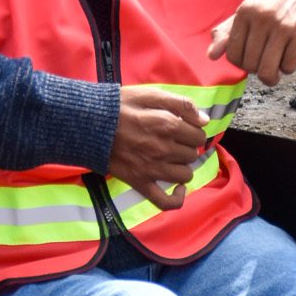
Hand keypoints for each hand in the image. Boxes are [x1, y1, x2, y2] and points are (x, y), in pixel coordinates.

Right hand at [105, 84, 206, 212]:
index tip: (184, 128)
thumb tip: (205, 120)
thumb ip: (181, 104)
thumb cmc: (120, 106)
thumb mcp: (150, 94)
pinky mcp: (141, 184)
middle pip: (192, 154)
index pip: (198, 135)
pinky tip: (179, 189)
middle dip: (187, 146)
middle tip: (173, 140)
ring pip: (185, 175)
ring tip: (171, 157)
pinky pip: (165, 202)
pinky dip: (177, 198)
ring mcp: (153, 169)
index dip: (193, 130)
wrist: (90, 124)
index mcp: (168, 125)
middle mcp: (164, 149)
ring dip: (182, 166)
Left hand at [208, 0, 295, 87]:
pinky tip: (290, 54)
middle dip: (258, 69)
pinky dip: (289, 67)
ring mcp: (282, 24)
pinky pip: (289, 66)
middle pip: (251, 65)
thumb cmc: (273, 5)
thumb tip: (211, 56)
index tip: (250, 58)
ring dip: (272, 75)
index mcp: (244, 11)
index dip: (242, 63)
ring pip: (268, 70)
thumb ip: (227, 33)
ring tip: (276, 66)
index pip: (233, 54)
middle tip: (266, 60)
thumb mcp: (248, 12)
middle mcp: (262, 17)